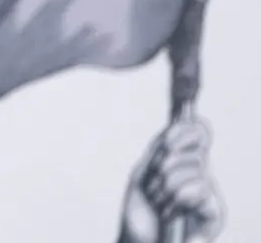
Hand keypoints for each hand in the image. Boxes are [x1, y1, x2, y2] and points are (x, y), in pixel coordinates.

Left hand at [119, 117, 222, 242]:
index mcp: (184, 160)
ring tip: (159, 203)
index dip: (186, 131)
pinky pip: (204, 191)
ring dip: (167, 187)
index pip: (200, 132)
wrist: (139, 240)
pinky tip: (170, 212)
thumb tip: (178, 122)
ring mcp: (209, 195)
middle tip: (154, 186)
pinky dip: (181, 198)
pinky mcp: (215, 216)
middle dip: (165, 167)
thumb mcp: (144, 172)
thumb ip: (160, 148)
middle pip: (196, 152)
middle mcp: (200, 175)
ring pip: (198, 170)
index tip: (166, 142)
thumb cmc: (140, 210)